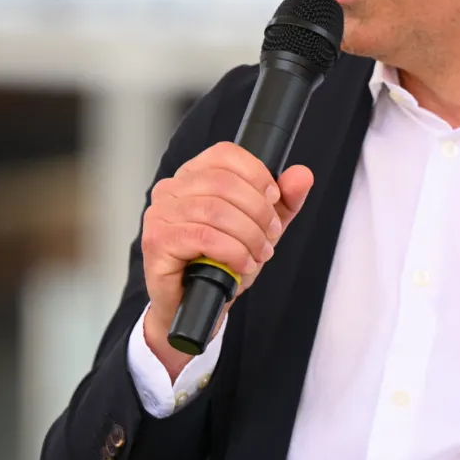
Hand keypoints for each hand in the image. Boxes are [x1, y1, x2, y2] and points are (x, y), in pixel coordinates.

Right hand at [141, 142, 314, 379]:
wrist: (194, 305)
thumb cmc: (220, 262)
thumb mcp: (260, 228)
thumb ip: (283, 201)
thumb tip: (301, 175)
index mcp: (192, 176)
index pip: (225, 154)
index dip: (257, 175)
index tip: (274, 200)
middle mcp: (170, 189)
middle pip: (225, 183)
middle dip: (259, 212)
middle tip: (270, 236)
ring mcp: (160, 214)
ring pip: (216, 210)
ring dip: (248, 235)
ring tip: (258, 254)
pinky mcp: (157, 241)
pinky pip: (203, 237)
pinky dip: (232, 252)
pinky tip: (241, 264)